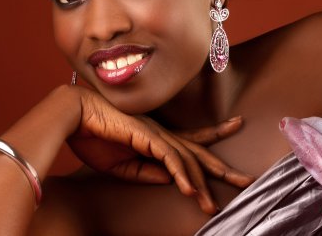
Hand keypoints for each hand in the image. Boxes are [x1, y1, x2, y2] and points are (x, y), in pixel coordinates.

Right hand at [66, 87, 254, 213]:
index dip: (216, 134)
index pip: (193, 139)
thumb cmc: (94, 135)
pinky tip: (189, 191)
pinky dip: (181, 175)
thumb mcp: (121, 165)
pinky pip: (169, 158)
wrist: (74, 115)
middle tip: (247, 180)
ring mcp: (157, 134)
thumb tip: (171, 181)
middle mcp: (163, 134)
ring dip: (200, 185)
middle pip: (200, 152)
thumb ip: (146, 172)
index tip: (236, 124)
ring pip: (188, 159)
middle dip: (223, 168)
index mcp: (158, 138)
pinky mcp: (147, 136)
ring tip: (212, 207)